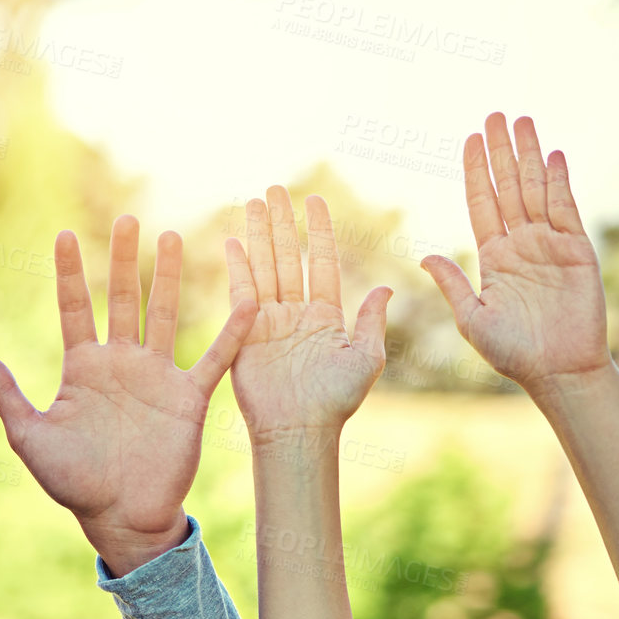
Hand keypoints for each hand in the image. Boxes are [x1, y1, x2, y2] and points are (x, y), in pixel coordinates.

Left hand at [0, 217, 256, 575]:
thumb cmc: (73, 482)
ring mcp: (156, 377)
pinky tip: (247, 300)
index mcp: (83, 369)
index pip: (74, 309)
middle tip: (125, 218)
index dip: (70, 274)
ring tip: (169, 236)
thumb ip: (5, 395)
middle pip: (121, 300)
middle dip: (122, 260)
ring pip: (163, 314)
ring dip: (167, 277)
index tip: (63, 235)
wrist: (122, 517)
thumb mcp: (30, 436)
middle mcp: (121, 364)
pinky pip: (214, 357)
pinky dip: (231, 331)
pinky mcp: (188, 396)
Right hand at [226, 188, 390, 439]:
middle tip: (275, 189)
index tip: (313, 200)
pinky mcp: (245, 333)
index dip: (316, 231)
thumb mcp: (366, 358)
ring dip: (258, 235)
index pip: (318, 262)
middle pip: (286, 257)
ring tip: (254, 202)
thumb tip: (385, 289)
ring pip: (263, 267)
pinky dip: (237, 267)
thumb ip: (369, 320)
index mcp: (324, 316)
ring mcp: (267, 321)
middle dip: (280, 223)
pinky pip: (240, 293)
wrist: (300, 430)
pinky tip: (233, 242)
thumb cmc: (336, 401)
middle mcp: (294, 313)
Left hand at [421, 112, 608, 394]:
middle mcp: (521, 244)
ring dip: (529, 156)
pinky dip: (560, 183)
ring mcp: (550, 244)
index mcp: (493, 256)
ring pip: (537, 190)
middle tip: (496, 115)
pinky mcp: (578, 251)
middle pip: (509, 187)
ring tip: (522, 121)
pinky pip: (567, 210)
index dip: (476, 171)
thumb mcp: (471, 318)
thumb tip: (425, 255)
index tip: (470, 140)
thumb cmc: (512, 353)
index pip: (482, 202)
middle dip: (502, 151)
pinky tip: (553, 156)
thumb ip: (452, 283)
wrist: (557, 371)